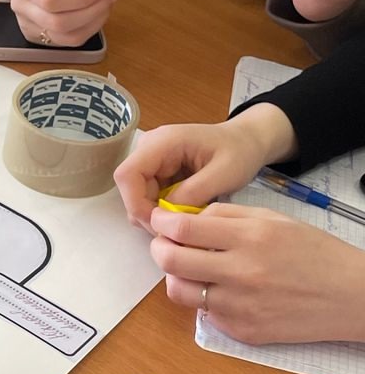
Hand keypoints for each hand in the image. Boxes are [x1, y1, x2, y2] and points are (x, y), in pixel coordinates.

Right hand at [0, 0, 122, 45]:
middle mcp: (22, 7)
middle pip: (60, 22)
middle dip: (95, 9)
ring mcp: (29, 26)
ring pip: (68, 37)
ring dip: (96, 21)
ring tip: (108, 0)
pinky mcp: (39, 37)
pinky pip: (70, 40)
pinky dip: (90, 28)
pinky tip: (97, 11)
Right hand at [115, 104, 297, 228]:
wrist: (247, 141)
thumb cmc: (240, 152)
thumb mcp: (224, 173)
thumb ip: (194, 193)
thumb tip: (167, 216)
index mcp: (163, 142)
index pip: (127, 174)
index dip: (135, 203)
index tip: (160, 224)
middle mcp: (150, 148)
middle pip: (130, 188)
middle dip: (148, 213)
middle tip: (175, 232)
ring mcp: (152, 159)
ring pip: (137, 195)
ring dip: (156, 213)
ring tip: (183, 223)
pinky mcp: (157, 171)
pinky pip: (149, 196)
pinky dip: (162, 210)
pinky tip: (183, 214)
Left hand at [149, 202, 364, 343]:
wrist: (351, 297)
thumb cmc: (315, 253)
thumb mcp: (275, 219)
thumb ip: (229, 215)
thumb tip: (190, 218)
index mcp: (250, 237)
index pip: (183, 229)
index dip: (163, 223)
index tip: (161, 221)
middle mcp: (241, 272)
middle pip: (171, 260)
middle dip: (160, 248)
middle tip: (165, 245)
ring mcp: (239, 306)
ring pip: (179, 291)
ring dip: (177, 276)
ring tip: (191, 269)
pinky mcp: (242, 331)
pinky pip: (205, 313)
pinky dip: (205, 300)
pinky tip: (223, 291)